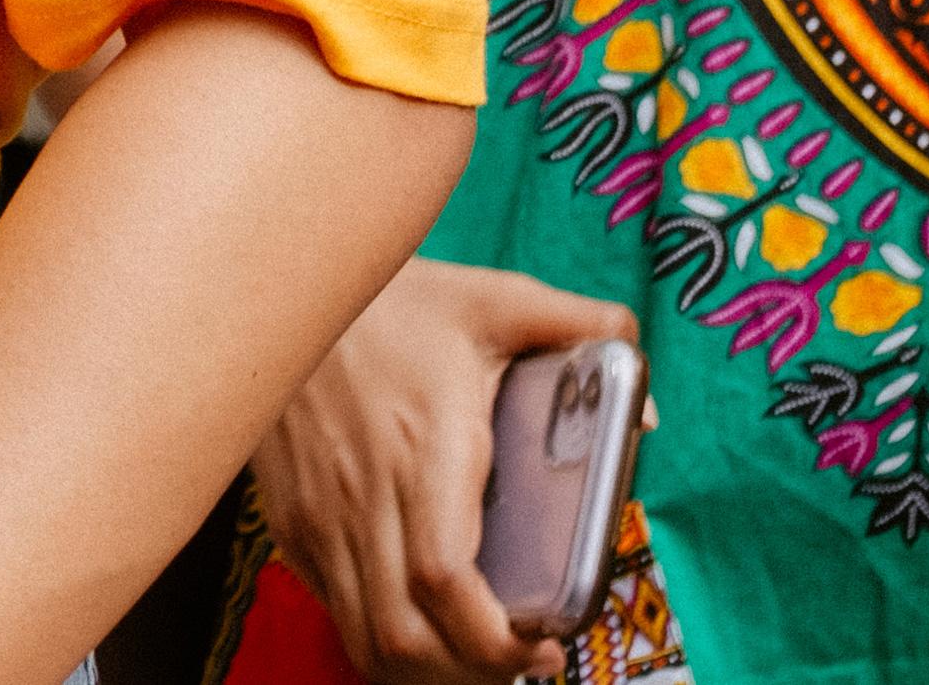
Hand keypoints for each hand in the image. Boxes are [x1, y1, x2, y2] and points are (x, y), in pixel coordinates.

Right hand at [251, 256, 635, 684]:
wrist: (281, 282)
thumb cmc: (393, 295)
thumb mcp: (495, 300)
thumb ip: (582, 332)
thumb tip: (647, 403)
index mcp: (423, 447)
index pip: (448, 582)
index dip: (497, 642)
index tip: (547, 647)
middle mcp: (362, 493)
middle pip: (407, 635)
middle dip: (475, 672)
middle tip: (525, 659)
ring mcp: (318, 513)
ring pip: (366, 637)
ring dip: (428, 667)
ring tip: (477, 651)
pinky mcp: (290, 519)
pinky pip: (336, 607)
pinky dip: (383, 635)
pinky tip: (423, 615)